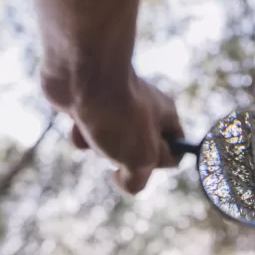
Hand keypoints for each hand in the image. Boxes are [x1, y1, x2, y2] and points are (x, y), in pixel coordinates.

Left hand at [41, 67, 183, 193]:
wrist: (82, 73)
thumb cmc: (117, 114)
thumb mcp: (140, 158)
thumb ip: (139, 179)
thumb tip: (124, 181)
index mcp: (166, 117)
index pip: (175, 150)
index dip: (161, 164)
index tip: (145, 165)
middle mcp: (143, 110)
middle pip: (137, 151)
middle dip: (123, 157)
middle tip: (120, 147)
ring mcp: (114, 106)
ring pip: (109, 144)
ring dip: (99, 147)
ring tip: (97, 131)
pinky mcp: (88, 104)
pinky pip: (87, 132)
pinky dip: (80, 133)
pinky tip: (79, 121)